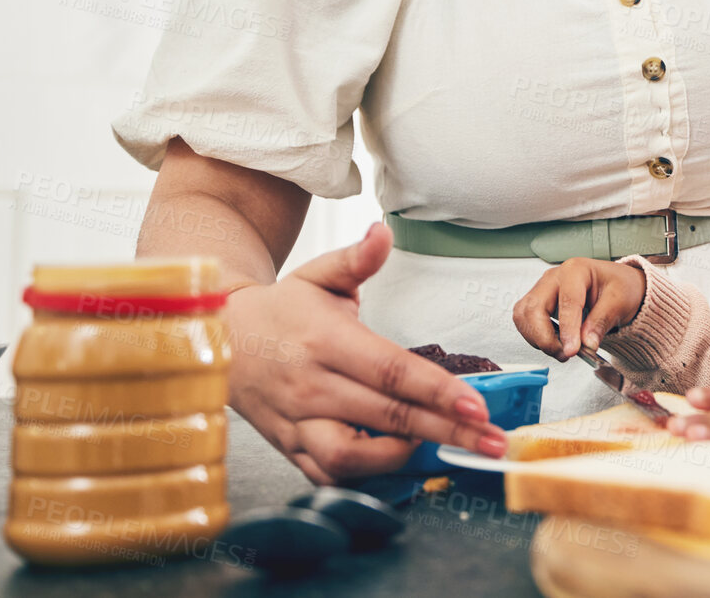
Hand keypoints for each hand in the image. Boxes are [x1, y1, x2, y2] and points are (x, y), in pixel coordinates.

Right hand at [223, 222, 508, 484]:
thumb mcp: (318, 274)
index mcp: (326, 342)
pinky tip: (402, 462)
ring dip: (404, 458)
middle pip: (389, 417)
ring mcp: (299, 423)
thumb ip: (357, 258)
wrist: (218, 342)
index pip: (391, 372)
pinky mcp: (291, 448)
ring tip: (446, 448)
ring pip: (354, 458)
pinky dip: (367, 476)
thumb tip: (383, 232)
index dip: (437, 392)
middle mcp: (312, 387)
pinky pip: (330, 475)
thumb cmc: (281, 309)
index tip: (477, 406)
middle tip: (491, 441)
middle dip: (447, 432)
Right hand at [512, 257, 646, 359]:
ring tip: (561, 350)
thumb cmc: (618, 287)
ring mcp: (542, 289)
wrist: (616, 287)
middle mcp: (554, 277)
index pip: (567, 301)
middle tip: (564, 354)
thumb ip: (602, 321)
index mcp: (576, 270)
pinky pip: (524, 321)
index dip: (568, 329)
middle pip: (535, 307)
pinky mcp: (537, 302)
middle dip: (545, 337)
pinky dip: (534, 337)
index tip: (572, 350)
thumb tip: (587, 343)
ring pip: (524, 315)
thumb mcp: (620, 301)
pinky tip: (554, 342)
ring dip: (538, 339)